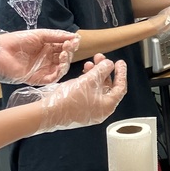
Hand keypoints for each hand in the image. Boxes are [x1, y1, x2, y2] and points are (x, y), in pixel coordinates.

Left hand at [0, 29, 79, 84]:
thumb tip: (74, 37)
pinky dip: (59, 73)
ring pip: (60, 69)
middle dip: (68, 53)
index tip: (74, 41)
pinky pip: (52, 78)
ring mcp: (43, 70)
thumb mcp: (40, 35)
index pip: (63, 48)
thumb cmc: (18, 41)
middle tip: (68, 48)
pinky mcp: (38, 79)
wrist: (0, 51)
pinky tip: (60, 66)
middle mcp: (47, 59)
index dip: (70, 45)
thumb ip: (56, 36)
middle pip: (64, 58)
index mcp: (48, 48)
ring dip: (65, 63)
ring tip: (63, 55)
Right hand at [7, 56, 126, 132]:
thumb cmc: (69, 100)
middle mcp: (101, 110)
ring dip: (94, 74)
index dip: (121, 73)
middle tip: (100, 57)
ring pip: (97, 88)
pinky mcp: (80, 109)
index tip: (120, 62)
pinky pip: (88, 93)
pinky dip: (87, 81)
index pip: (120, 88)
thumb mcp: (89, 80)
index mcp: (107, 106)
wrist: (48, 113)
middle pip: (108, 87)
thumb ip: (102, 70)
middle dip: (104, 70)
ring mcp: (90, 110)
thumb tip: (109, 64)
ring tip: (88, 63)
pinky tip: (82, 72)